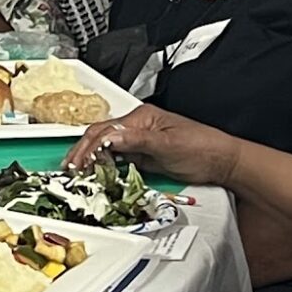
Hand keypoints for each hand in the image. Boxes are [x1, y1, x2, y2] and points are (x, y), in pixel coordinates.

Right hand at [71, 102, 242, 189]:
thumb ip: (137, 141)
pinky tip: (95, 173)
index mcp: (141, 118)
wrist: (222, 161)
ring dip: (89, 158)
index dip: (89, 147)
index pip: (106, 130)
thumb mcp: (168, 144)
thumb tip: (110, 138)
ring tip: (76, 172)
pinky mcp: (142, 155)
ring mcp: (139, 141)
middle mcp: (137, 126)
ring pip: (105, 146)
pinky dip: (103, 165)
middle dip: (82, 151)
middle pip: (100, 136)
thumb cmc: (202, 147)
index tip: (79, 163)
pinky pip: (117, 158)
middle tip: (69, 168)